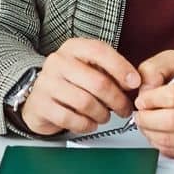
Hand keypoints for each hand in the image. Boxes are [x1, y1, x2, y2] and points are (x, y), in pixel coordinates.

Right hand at [18, 38, 139, 136]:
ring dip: (102, 115)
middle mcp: (58, 62)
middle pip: (97, 82)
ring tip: (104, 117)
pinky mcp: (41, 104)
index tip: (135, 83)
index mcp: (73, 48)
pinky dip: (85, 125)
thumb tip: (134, 81)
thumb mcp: (88, 68)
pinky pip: (70, 119)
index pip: (99, 51)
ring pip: (85, 103)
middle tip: (124, 109)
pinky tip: (89, 123)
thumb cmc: (70, 83)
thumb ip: (109, 71)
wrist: (38, 97)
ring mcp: (46, 83)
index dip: (121, 68)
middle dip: (117, 100)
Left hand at [132, 49, 173, 157]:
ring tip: (148, 122)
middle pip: (170, 121)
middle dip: (146, 119)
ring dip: (150, 132)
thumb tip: (145, 89)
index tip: (142, 100)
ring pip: (169, 140)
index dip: (150, 100)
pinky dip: (159, 143)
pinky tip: (160, 132)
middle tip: (140, 114)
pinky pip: (173, 151)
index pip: (172, 97)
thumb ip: (155, 68)